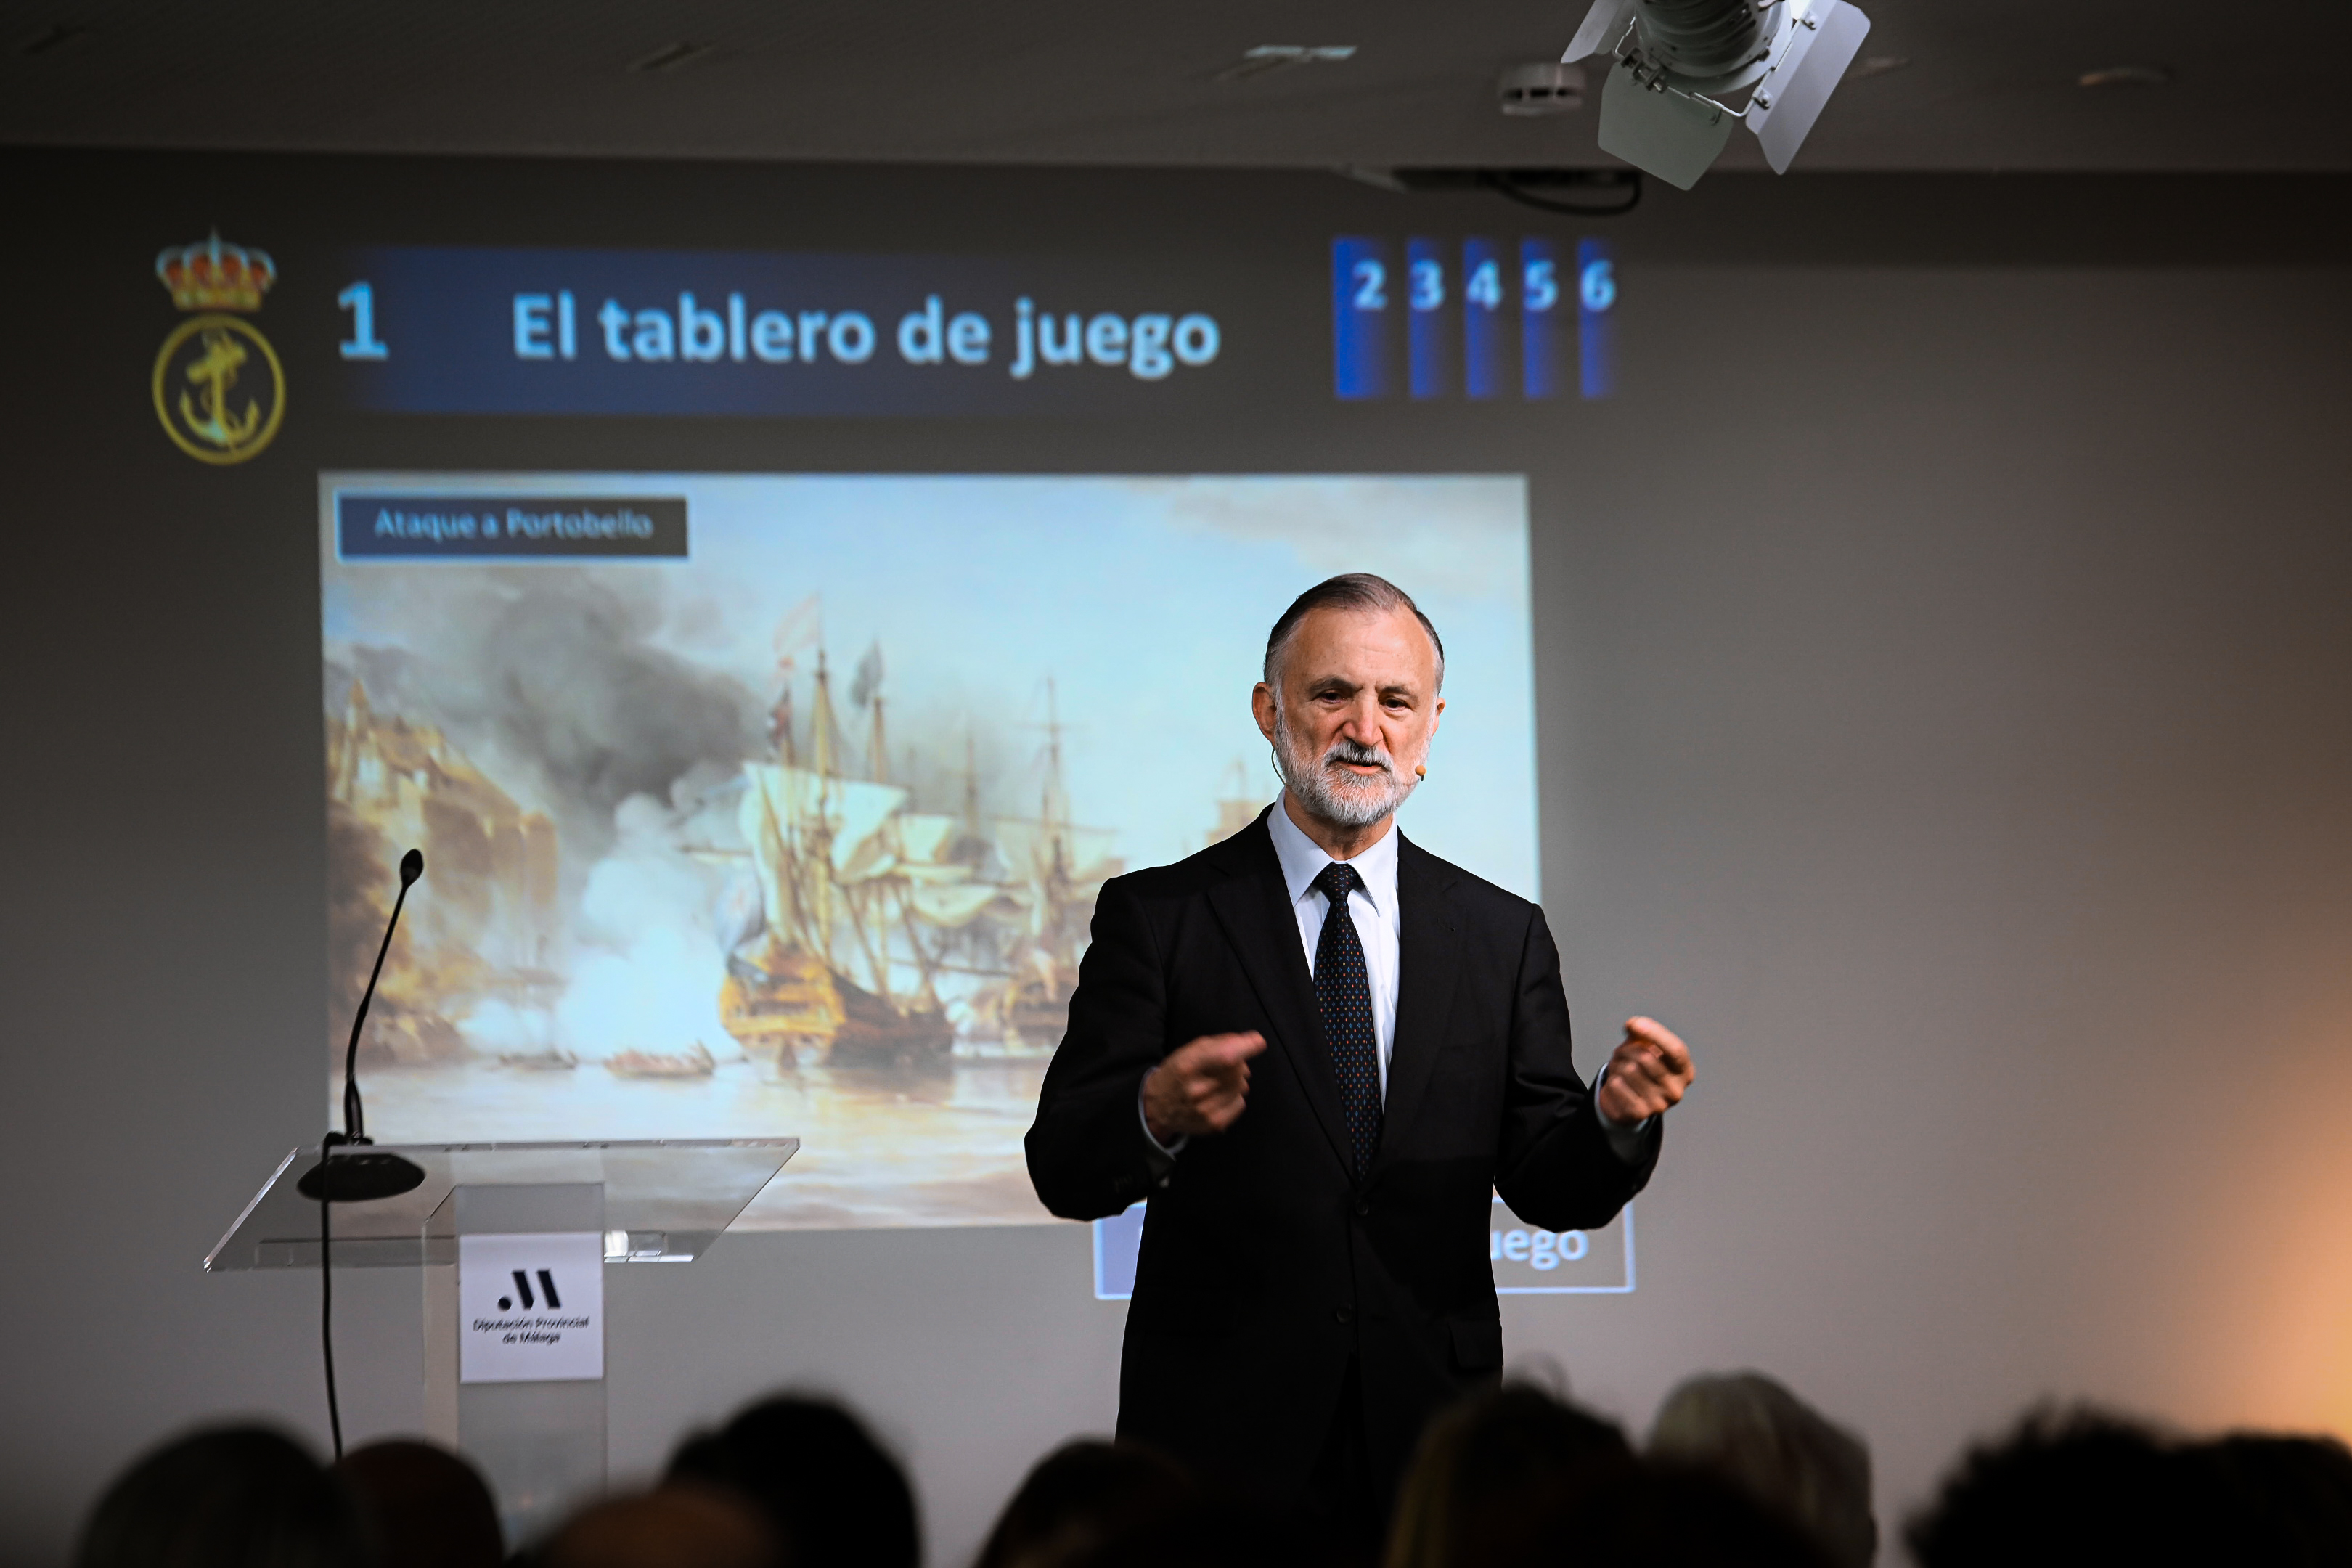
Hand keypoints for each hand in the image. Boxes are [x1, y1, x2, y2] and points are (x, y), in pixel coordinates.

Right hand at [1143, 1032, 1266, 1143]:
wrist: (1158, 1107)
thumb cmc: (1177, 1072)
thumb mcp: (1190, 1050)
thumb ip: (1220, 1043)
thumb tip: (1252, 1041)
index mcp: (1189, 1065)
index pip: (1226, 1057)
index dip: (1247, 1048)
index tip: (1258, 1042)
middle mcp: (1197, 1090)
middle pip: (1238, 1070)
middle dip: (1237, 1064)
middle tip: (1224, 1066)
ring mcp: (1207, 1110)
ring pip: (1242, 1086)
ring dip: (1236, 1081)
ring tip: (1218, 1082)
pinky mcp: (1214, 1124)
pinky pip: (1240, 1103)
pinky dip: (1235, 1096)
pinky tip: (1220, 1096)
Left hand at [1597, 1016, 1693, 1123]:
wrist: (1628, 1104)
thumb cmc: (1640, 1070)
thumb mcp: (1646, 1049)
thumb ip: (1643, 1034)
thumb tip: (1633, 1026)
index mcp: (1684, 1072)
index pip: (1675, 1050)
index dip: (1655, 1033)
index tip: (1633, 1023)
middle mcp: (1676, 1090)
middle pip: (1646, 1058)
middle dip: (1626, 1049)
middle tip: (1619, 1052)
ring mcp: (1660, 1105)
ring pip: (1629, 1070)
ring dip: (1616, 1064)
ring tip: (1618, 1067)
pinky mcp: (1640, 1114)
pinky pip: (1617, 1086)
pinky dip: (1611, 1079)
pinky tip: (1616, 1083)